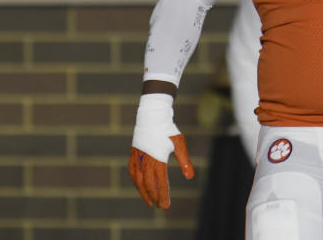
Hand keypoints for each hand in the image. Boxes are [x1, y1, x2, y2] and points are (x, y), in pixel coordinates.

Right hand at [128, 94, 193, 208]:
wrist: (152, 116)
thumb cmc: (168, 130)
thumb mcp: (179, 143)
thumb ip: (184, 160)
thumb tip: (189, 176)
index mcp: (158, 159)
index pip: (160, 183)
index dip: (163, 196)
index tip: (165, 206)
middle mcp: (146, 160)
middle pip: (148, 184)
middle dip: (154, 197)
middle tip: (160, 206)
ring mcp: (138, 158)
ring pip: (138, 180)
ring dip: (143, 192)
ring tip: (149, 202)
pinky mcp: (133, 154)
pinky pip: (132, 172)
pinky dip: (136, 181)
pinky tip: (139, 186)